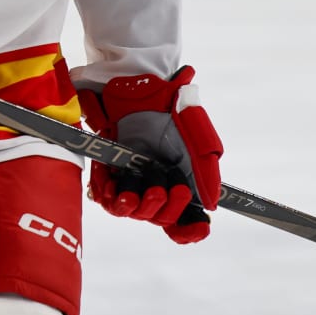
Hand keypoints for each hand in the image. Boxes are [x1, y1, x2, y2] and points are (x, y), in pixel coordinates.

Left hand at [78, 66, 223, 243]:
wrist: (140, 85)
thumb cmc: (171, 110)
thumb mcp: (197, 140)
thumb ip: (206, 173)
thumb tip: (211, 206)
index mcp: (180, 181)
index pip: (184, 219)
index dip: (190, 229)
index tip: (198, 227)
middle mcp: (156, 184)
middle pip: (159, 217)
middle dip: (163, 208)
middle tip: (166, 188)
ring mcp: (132, 180)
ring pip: (131, 212)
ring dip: (135, 207)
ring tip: (133, 195)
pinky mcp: (109, 171)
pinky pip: (104, 196)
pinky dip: (107, 192)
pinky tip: (111, 181)